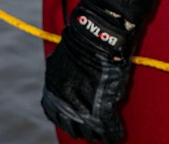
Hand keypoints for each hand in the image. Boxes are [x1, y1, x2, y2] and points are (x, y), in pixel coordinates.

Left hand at [41, 0, 136, 142]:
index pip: (56, 115)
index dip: (67, 118)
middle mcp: (62, 103)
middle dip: (81, 128)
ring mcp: (81, 108)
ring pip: (89, 130)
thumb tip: (67, 76)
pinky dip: (112, 132)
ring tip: (105, 133)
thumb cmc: (83, 41)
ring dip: (97, 133)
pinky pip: (107, 128)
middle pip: (72, 126)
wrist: (96, 36)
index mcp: (52, 90)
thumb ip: (64, 75)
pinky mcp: (101, 109)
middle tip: (91, 128)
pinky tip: (116, 134)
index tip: (76, 119)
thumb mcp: (64, 58)